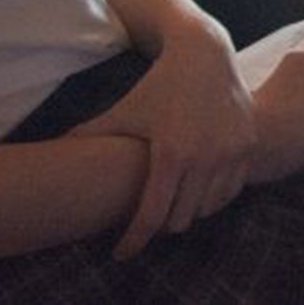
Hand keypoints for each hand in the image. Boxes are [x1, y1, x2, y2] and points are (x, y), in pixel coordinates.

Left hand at [70, 16, 253, 258]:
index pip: (151, 217)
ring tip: (172, 201)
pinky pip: (230, 191)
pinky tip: (198, 188)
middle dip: (160, 224)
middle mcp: (205, 157)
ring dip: (187, 212)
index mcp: (171, 154)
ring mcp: (231, 153)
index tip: (121, 253)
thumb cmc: (159, 83)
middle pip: (179, 220)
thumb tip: (55, 147)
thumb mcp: (125, 109)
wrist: (204, 51)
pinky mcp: (248, 146)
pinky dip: (213, 198)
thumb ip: (91, 132)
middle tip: (148, 216)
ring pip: (206, 210)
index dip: (134, 241)